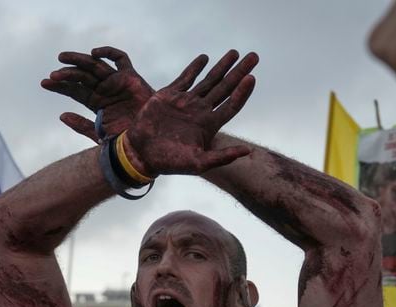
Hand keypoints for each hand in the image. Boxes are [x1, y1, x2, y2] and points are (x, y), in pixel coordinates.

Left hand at [41, 47, 153, 142]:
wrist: (149, 141)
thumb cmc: (128, 142)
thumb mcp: (100, 135)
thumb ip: (82, 126)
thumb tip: (61, 115)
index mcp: (97, 104)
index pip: (74, 91)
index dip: (59, 86)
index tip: (45, 83)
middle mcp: (105, 91)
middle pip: (81, 77)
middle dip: (66, 74)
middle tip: (52, 75)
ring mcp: (117, 83)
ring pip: (95, 66)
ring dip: (79, 60)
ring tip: (62, 58)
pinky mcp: (130, 77)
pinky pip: (120, 59)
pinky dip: (108, 53)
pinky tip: (94, 53)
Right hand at [124, 50, 258, 175]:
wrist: (141, 153)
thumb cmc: (170, 162)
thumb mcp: (199, 163)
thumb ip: (223, 157)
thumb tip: (248, 151)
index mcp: (209, 125)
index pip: (232, 105)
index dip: (242, 92)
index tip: (251, 78)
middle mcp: (201, 111)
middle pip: (225, 87)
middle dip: (239, 72)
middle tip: (254, 57)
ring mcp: (186, 102)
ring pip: (209, 80)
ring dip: (222, 66)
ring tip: (235, 53)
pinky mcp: (170, 96)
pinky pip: (186, 78)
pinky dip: (195, 67)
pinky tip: (205, 58)